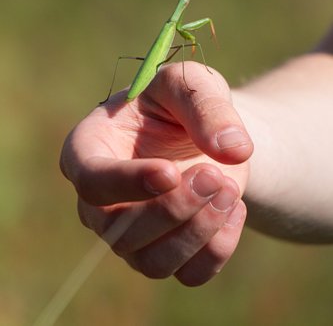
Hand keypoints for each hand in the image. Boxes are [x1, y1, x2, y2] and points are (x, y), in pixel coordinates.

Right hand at [60, 62, 252, 285]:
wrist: (205, 130)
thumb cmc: (183, 101)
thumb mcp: (192, 83)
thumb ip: (207, 107)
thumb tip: (233, 149)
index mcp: (91, 147)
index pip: (90, 179)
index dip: (126, 183)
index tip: (171, 172)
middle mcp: (102, 199)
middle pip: (119, 230)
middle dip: (173, 208)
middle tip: (215, 175)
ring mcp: (132, 231)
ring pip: (152, 262)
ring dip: (197, 231)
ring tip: (230, 188)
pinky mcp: (166, 250)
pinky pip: (188, 274)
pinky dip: (218, 248)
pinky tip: (235, 208)